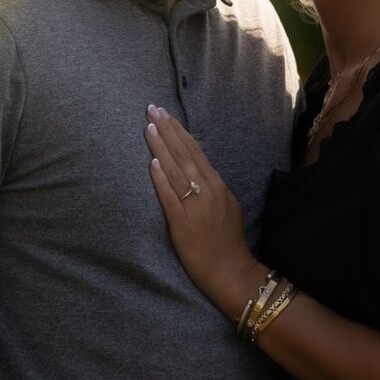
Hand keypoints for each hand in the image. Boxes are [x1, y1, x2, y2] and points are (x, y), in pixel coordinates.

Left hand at [144, 106, 261, 316]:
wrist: (231, 271)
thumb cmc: (227, 240)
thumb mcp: (227, 205)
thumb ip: (212, 187)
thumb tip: (198, 170)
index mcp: (217, 184)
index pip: (195, 150)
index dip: (178, 131)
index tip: (165, 113)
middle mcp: (207, 190)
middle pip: (184, 153)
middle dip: (166, 129)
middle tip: (151, 108)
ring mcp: (195, 206)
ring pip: (175, 170)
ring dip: (161, 146)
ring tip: (148, 127)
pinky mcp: (183, 224)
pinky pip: (170, 197)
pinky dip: (161, 179)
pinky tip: (152, 163)